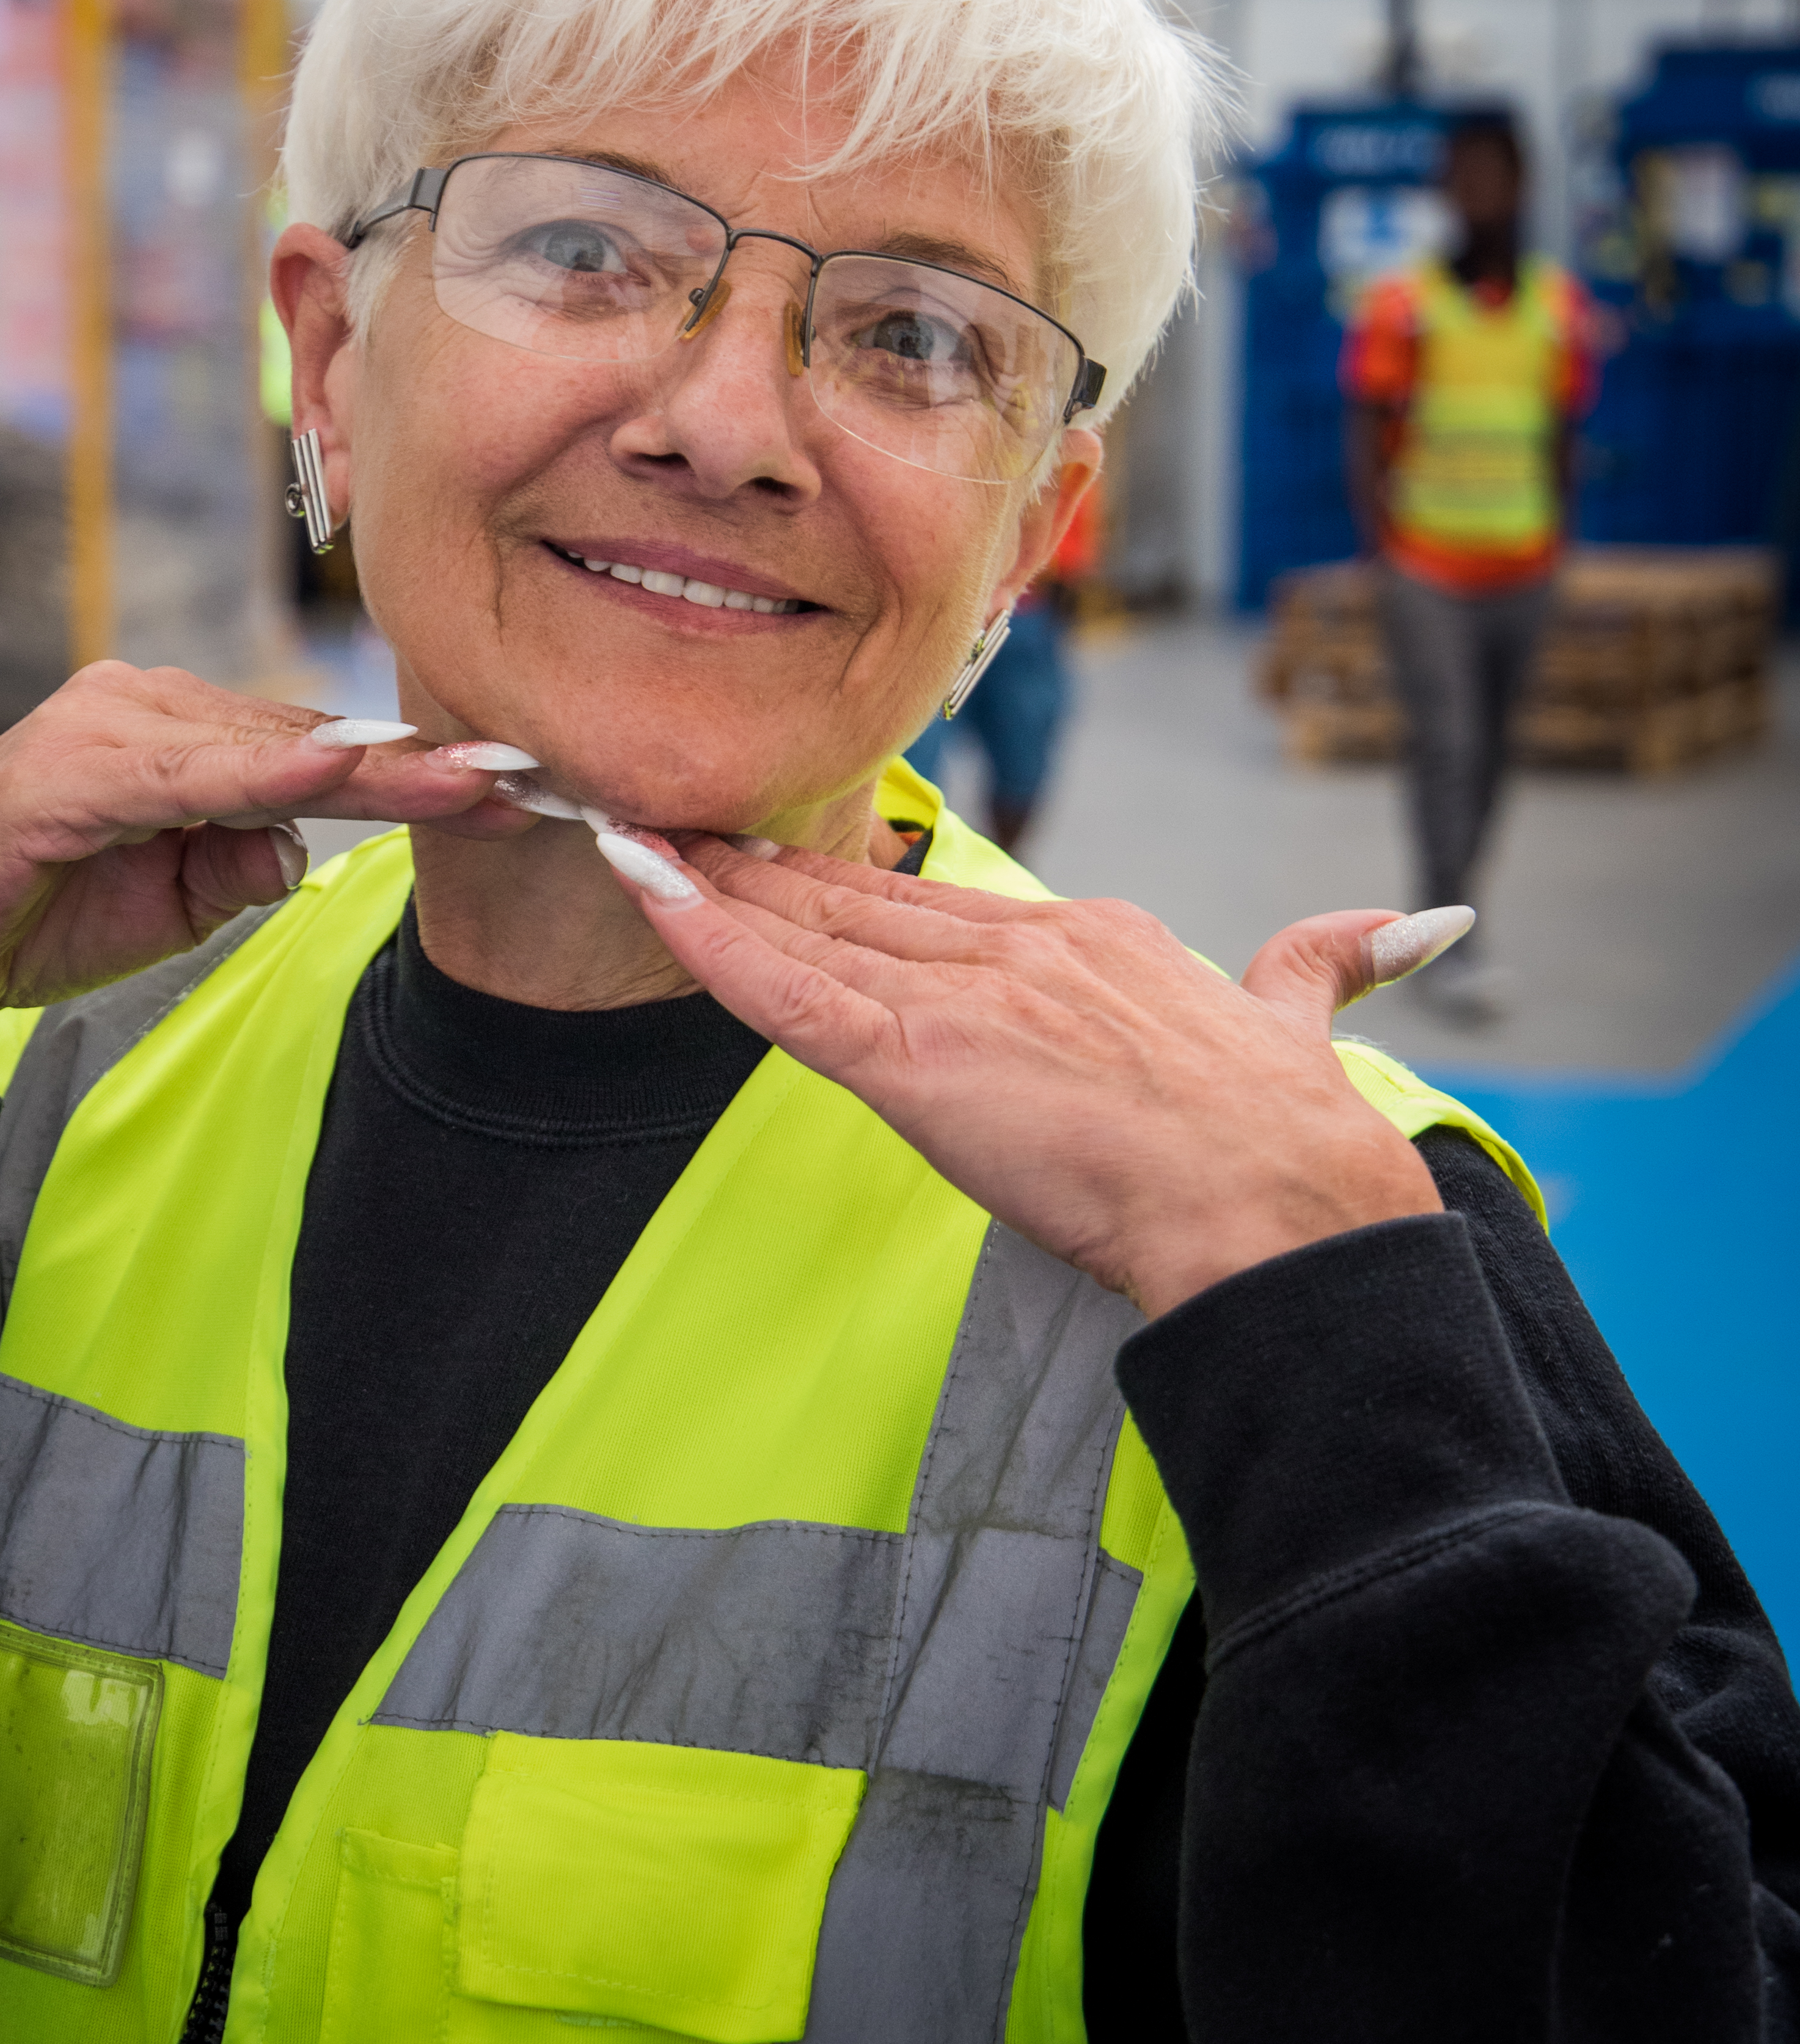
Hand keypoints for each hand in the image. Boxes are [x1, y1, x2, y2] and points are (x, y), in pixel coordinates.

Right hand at [0, 661, 534, 1056]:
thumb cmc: (39, 916)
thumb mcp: (174, 903)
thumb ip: (241, 863)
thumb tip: (301, 848)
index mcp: (182, 730)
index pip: (322, 748)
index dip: (420, 769)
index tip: (517, 786)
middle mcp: (147, 704)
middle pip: (310, 735)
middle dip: (423, 763)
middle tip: (530, 775)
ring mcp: (104, 726)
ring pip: (263, 745)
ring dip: (372, 767)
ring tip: (469, 780)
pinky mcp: (65, 773)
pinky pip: (185, 771)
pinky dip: (263, 773)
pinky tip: (335, 774)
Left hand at [605, 837, 1444, 1317]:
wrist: (1285, 1211)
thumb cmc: (1290, 1143)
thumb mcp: (1299, 1026)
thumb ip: (1320, 966)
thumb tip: (1407, 927)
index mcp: (1097, 939)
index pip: (944, 905)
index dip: (857, 887)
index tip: (793, 863)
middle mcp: (1023, 947)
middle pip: (863, 903)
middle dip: (763, 872)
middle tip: (678, 832)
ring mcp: (967, 998)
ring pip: (811, 933)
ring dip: (715, 892)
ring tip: (636, 848)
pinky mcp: (921, 1061)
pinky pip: (789, 995)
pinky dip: (712, 946)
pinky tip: (653, 900)